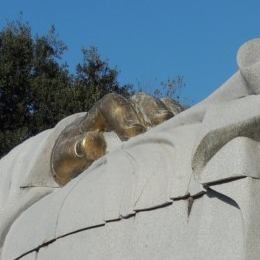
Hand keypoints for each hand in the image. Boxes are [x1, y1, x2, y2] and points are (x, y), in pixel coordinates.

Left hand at [50, 92, 183, 184]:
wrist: (85, 157)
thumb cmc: (75, 158)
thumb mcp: (67, 158)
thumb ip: (75, 151)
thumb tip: (90, 142)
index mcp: (102, 111)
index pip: (114, 104)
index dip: (125, 116)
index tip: (133, 135)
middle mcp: (128, 107)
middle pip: (144, 101)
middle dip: (153, 115)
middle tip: (160, 132)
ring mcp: (148, 113)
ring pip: (165, 106)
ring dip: (173, 119)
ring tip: (180, 134)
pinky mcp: (165, 124)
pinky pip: (180, 116)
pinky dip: (187, 124)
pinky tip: (192, 138)